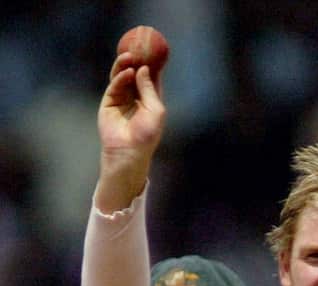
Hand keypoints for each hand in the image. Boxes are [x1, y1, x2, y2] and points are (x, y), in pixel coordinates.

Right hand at [96, 41, 165, 212]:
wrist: (129, 151)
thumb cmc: (147, 134)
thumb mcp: (155, 110)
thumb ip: (149, 88)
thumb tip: (144, 68)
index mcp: (150, 100)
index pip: (150, 78)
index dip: (151, 64)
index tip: (153, 50)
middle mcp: (135, 97)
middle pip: (134, 74)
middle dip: (136, 61)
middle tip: (138, 48)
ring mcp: (121, 99)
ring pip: (122, 77)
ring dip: (125, 66)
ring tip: (130, 56)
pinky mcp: (109, 102)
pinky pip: (114, 86)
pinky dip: (120, 78)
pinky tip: (126, 72)